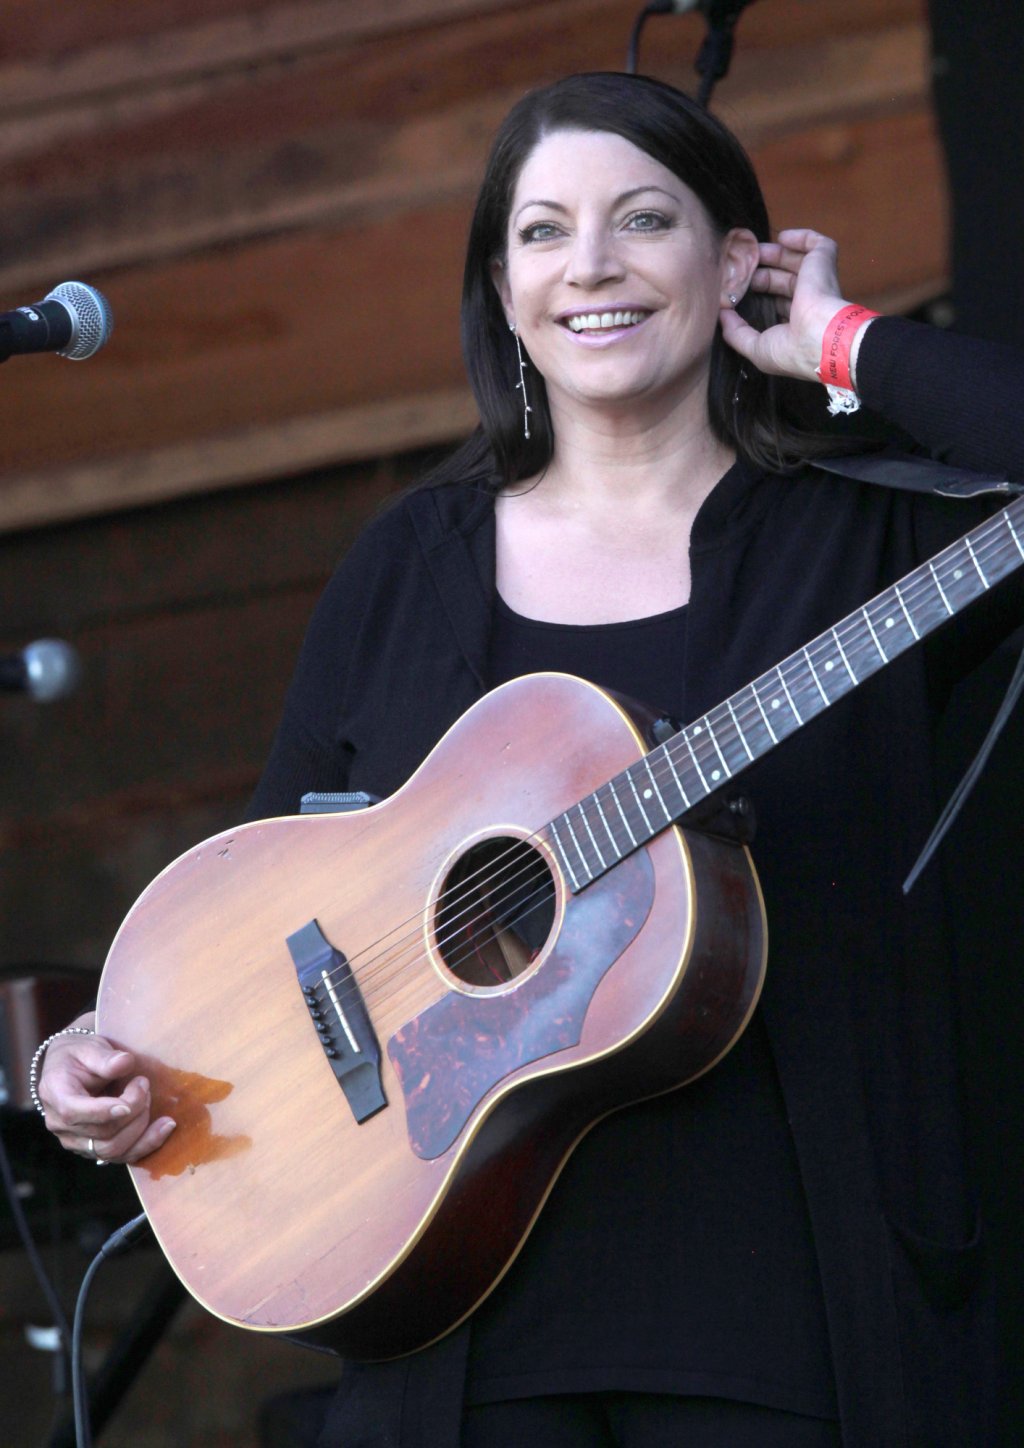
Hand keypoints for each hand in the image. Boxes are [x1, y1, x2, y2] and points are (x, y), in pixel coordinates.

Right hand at [37, 1012, 175, 1164]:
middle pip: (101, 1133)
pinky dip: (146, 1144)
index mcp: (56, 1096)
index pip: (76, 1113)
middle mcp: (62, 1126)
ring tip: (150, 1100)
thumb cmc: (78, 1055)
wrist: (67, 1070)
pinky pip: (121, 1156)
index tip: (135, 1094)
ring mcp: (77, 1142)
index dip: (106, 1110)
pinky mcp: (93, 1149)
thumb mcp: (88, 1047)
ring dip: (141, 1127)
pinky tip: (165, 1128)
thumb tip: (126, 1063)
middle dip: (133, 1110)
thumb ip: (105, 1057)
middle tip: (144, 1084)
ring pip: (112, 1150)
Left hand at [720, 229, 855, 382]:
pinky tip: (783, 237)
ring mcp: (819, 281)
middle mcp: (810, 301)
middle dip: (762, 273)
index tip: (738, 290)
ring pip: (796, 261)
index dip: (759, 294)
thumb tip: (721, 315)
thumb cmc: (791, 349)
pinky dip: (802, 237)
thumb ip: (736, 332)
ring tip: (753, 250)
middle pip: (783, 280)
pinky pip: (817, 243)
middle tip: (740, 268)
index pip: (777, 303)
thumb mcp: (756, 348)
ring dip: (775, 253)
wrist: (820, 336)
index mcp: (797, 323)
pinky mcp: (824, 262)